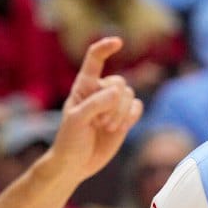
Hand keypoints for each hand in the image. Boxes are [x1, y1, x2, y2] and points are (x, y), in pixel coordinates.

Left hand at [48, 37, 143, 181]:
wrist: (75, 165)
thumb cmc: (69, 141)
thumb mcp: (77, 120)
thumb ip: (95, 103)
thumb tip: (118, 92)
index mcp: (83, 87)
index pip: (94, 60)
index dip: (105, 48)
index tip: (118, 42)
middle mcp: (99, 92)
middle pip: (119, 82)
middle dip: (113, 104)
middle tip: (98, 122)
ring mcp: (113, 105)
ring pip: (130, 95)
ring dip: (120, 113)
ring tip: (105, 128)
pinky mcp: (124, 118)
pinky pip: (137, 107)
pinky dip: (131, 117)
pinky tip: (119, 128)